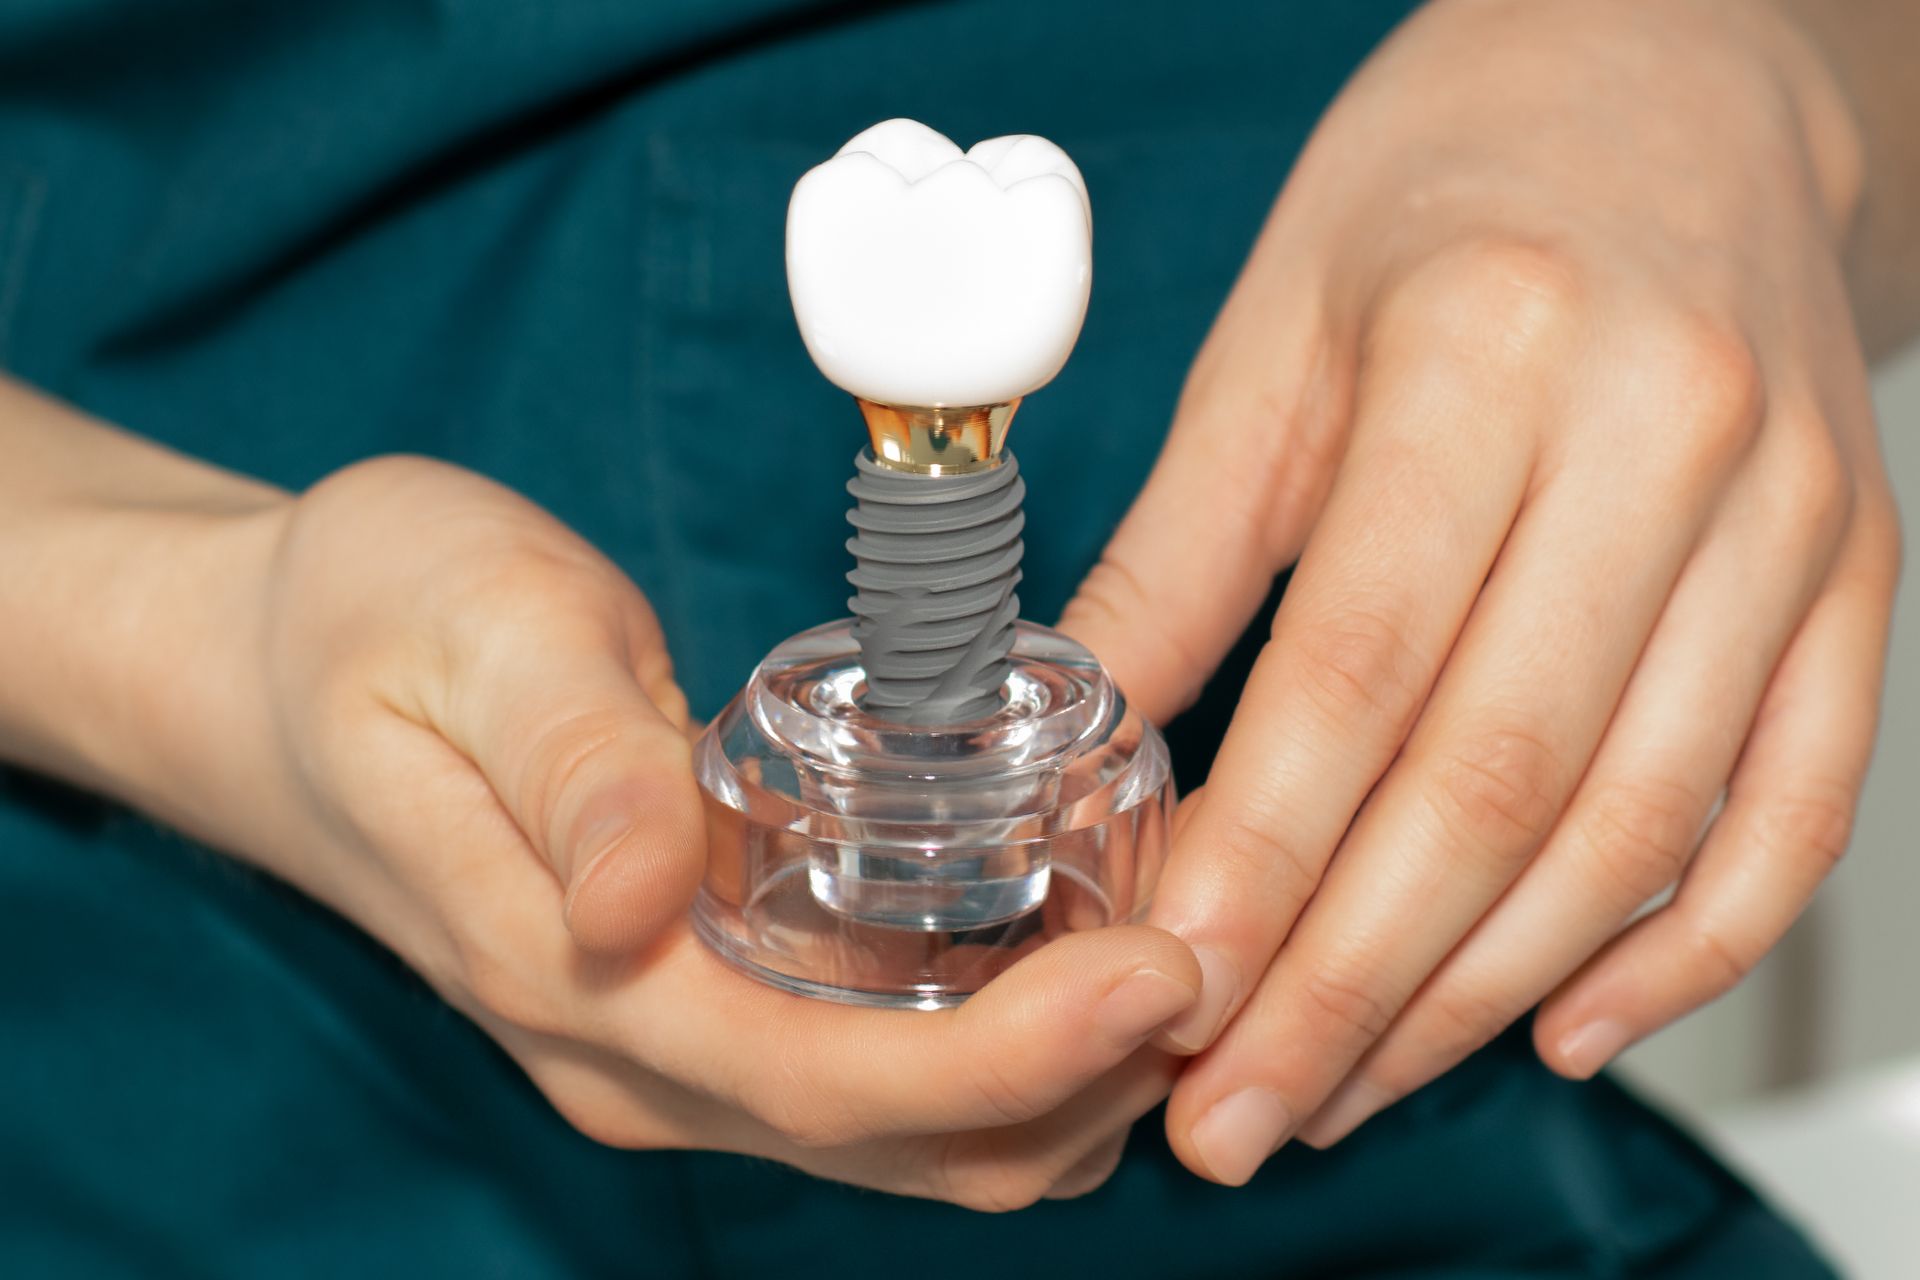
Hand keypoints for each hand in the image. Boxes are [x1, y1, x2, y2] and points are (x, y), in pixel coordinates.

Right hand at [135, 455, 1200, 1208]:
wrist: (272, 666)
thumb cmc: (373, 627)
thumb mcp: (470, 643)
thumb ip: (567, 769)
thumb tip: (647, 897)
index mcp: (585, 982)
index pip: (830, 1085)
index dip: (1015, 1058)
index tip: (1165, 972)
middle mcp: (638, 1055)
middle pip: (898, 1147)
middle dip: (1078, 1088)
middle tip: (1225, 967)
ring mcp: (670, 1044)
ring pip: (901, 1138)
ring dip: (1056, 1086)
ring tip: (1183, 959)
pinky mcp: (698, 1002)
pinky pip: (875, 1074)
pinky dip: (999, 1049)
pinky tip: (1075, 952)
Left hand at [1061, 0, 1901, 1183]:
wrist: (1669, 77)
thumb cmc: (1444, 194)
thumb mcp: (1272, 341)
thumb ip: (1177, 551)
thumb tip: (1073, 732)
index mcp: (1492, 355)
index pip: (1359, 670)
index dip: (1265, 863)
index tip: (1174, 997)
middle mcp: (1667, 440)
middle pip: (1499, 781)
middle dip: (1355, 981)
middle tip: (1238, 1113)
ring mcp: (1790, 520)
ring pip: (1638, 823)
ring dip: (1484, 993)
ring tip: (1350, 1087)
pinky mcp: (1855, 576)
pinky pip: (1796, 804)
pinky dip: (1686, 943)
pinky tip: (1565, 1026)